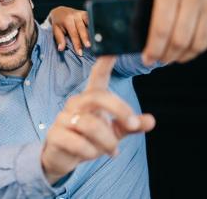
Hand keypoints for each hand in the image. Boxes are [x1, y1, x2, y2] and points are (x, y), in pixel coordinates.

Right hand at [40, 57, 154, 183]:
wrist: (60, 157)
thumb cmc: (87, 139)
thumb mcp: (113, 132)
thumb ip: (130, 126)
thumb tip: (151, 120)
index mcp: (91, 98)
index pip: (97, 76)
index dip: (105, 63)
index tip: (113, 49)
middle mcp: (76, 103)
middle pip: (98, 96)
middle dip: (120, 109)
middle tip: (133, 125)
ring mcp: (63, 118)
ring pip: (90, 124)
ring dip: (107, 140)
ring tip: (112, 150)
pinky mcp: (55, 134)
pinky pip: (78, 142)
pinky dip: (90, 151)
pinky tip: (91, 154)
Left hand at [49, 6, 90, 55]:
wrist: (60, 11)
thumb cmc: (58, 23)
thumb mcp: (55, 30)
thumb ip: (59, 39)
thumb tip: (61, 49)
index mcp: (67, 20)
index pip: (74, 34)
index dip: (77, 44)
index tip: (80, 53)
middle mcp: (75, 15)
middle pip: (82, 29)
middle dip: (85, 38)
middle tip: (89, 47)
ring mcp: (82, 13)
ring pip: (89, 24)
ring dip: (92, 33)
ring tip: (95, 41)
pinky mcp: (86, 13)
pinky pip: (91, 20)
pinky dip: (94, 27)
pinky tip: (97, 34)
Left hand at [116, 0, 206, 64]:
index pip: (162, 27)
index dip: (154, 47)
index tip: (146, 57)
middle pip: (179, 39)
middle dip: (165, 55)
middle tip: (156, 60)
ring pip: (196, 43)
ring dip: (180, 56)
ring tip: (168, 58)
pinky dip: (195, 52)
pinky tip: (183, 52)